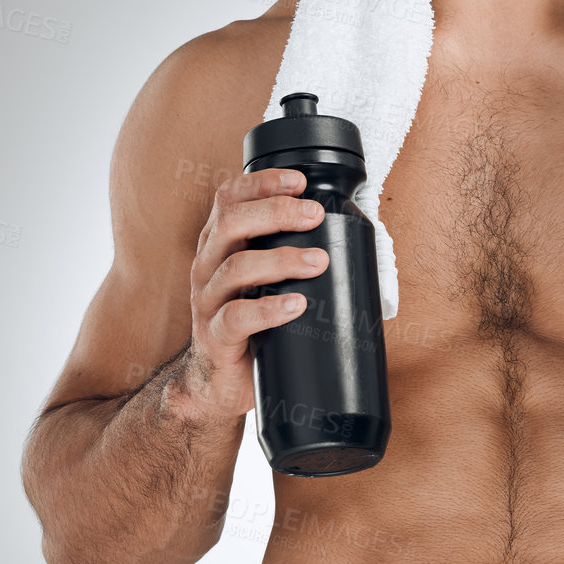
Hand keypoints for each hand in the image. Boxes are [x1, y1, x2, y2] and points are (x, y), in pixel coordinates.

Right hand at [179, 169, 328, 419]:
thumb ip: (291, 256)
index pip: (229, 198)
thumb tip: (356, 242)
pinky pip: (236, 317)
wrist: (220, 382)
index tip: (298, 180)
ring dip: (281, 259)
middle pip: (230, 222)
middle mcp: (207, 265)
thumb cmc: (251, 324)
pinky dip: (269, 308)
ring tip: (318, 261)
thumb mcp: (263, 281)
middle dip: (275, 212)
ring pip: (235, 267)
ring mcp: (207, 301)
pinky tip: (296, 304)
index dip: (261, 182)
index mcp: (219, 243)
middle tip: (314, 214)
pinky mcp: (214, 337)